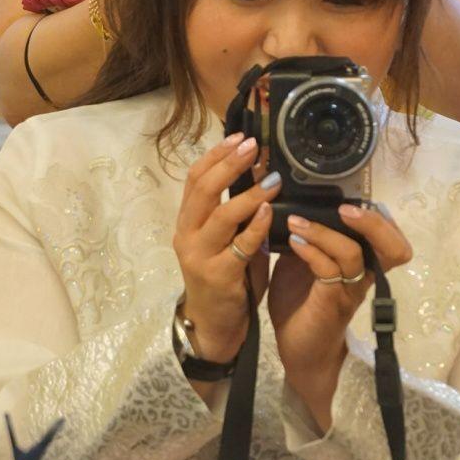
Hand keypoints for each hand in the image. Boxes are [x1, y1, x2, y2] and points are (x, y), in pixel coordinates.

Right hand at [172, 133, 276, 364]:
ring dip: (249, 193)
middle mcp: (186, 235)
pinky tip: (269, 211)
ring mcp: (199, 256)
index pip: (194, 178)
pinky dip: (255, 226)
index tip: (240, 136)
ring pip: (221, 215)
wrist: (214, 323)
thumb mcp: (224, 238)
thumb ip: (235, 210)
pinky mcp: (218, 275)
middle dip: (230, 164)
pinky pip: (239, 246)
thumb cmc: (225, 275)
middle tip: (255, 146)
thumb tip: (260, 170)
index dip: (216, 155)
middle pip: (203, 190)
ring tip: (273, 179)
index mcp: (187, 221)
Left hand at [269, 203, 411, 426]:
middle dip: (373, 222)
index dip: (382, 218)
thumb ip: (307, 240)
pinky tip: (293, 242)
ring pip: (354, 254)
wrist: (298, 353)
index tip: (354, 200)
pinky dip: (311, 250)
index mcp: (362, 265)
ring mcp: (349, 291)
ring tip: (298, 222)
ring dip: (324, 231)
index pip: (391, 239)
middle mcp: (363, 277)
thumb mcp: (302, 265)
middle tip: (346, 208)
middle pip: (392, 247)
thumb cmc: (303, 307)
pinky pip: (328, 270)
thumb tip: (292, 206)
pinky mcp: (330, 303)